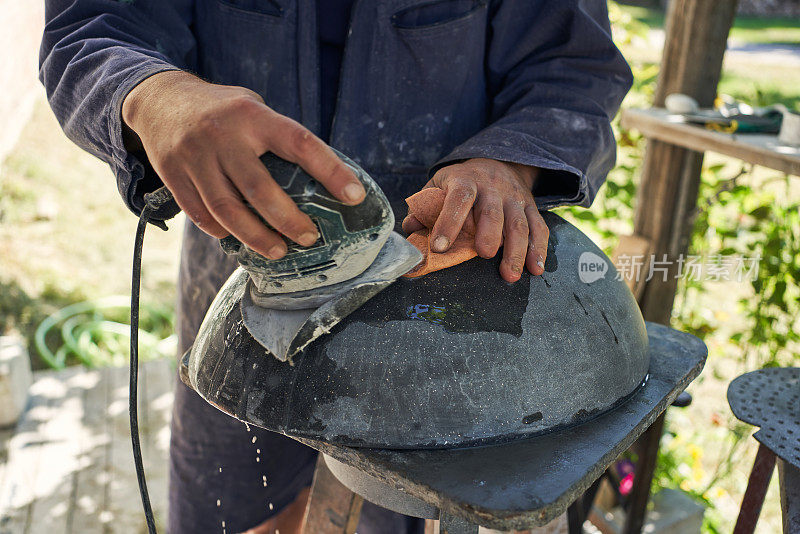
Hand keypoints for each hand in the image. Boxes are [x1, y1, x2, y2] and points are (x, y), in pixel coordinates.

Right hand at [121, 71, 365, 258]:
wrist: (158, 99)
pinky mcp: (173, 176)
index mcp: (253, 116)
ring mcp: (194, 157)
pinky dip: (221, 232)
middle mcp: (222, 135)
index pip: (300, 143)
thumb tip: (320, 179)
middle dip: (289, 220)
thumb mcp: (253, 108)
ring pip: (226, 210)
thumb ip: (279, 137)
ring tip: (278, 251)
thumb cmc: (223, 110)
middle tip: (309, 237)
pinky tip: (238, 239)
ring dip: (256, 237)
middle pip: (259, 189)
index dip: (330, 171)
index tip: (354, 196)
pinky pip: (199, 214)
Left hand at [402, 158, 547, 282]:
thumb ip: (423, 208)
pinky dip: (538, 249)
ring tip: (510, 275)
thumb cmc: (460, 182)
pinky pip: (538, 227)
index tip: (439, 246)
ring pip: (518, 223)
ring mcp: (514, 198)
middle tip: (484, 255)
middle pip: (492, 211)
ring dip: (516, 250)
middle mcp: (492, 188)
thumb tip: (409, 230)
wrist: (497, 162)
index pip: (458, 198)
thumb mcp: (438, 185)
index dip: (449, 221)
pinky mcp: (530, 207)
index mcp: (465, 180)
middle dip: (489, 234)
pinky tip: (535, 269)